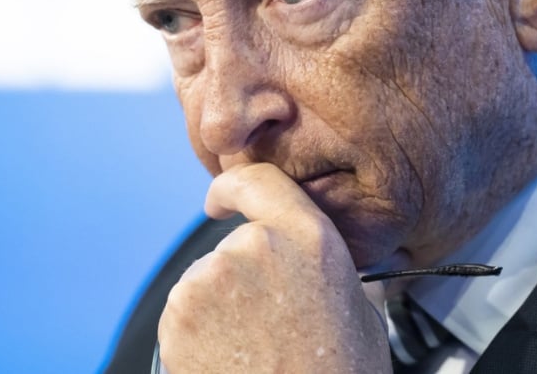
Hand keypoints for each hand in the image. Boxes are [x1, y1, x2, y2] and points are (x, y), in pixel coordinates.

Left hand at [157, 163, 392, 372]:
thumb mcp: (358, 310)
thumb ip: (329, 268)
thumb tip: (321, 262)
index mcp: (308, 240)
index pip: (258, 180)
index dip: (234, 188)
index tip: (222, 200)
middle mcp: (256, 248)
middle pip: (234, 242)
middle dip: (242, 272)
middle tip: (267, 317)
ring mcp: (211, 279)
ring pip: (206, 278)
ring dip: (219, 302)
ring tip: (252, 344)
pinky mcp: (179, 315)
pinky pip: (183, 310)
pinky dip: (197, 329)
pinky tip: (228, 355)